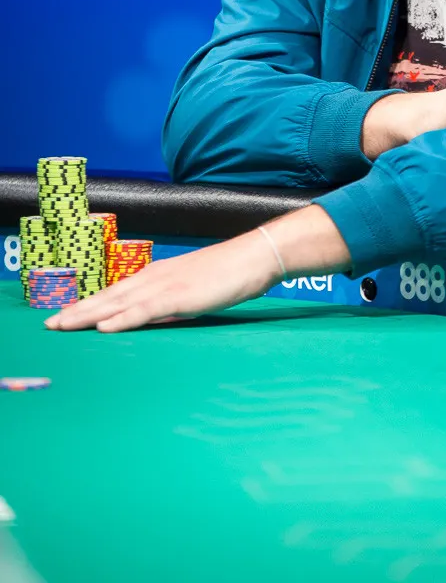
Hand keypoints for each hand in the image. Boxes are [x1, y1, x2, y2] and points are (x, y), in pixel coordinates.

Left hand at [44, 228, 278, 332]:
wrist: (255, 257)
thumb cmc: (230, 274)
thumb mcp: (195, 290)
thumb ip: (172, 304)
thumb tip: (153, 318)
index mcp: (159, 275)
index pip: (117, 292)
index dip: (90, 304)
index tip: (66, 315)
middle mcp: (156, 276)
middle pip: (110, 296)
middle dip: (79, 310)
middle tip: (50, 324)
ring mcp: (166, 284)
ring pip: (119, 302)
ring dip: (89, 314)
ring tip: (64, 325)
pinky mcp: (180, 295)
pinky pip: (145, 310)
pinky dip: (122, 318)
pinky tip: (104, 327)